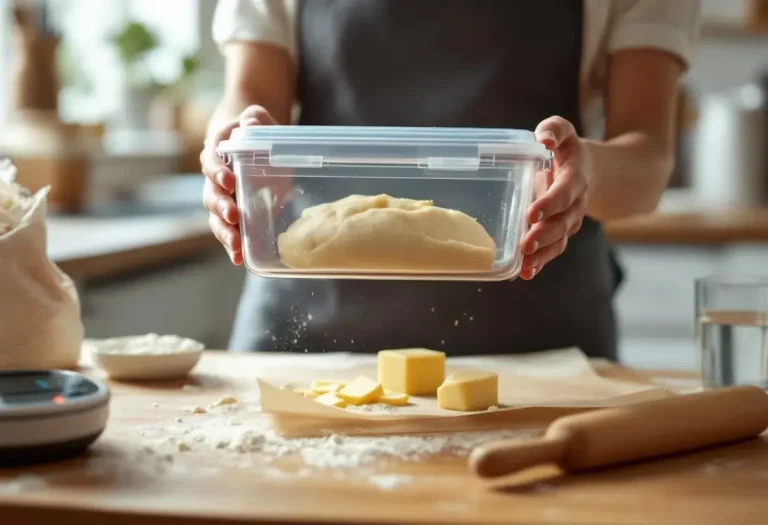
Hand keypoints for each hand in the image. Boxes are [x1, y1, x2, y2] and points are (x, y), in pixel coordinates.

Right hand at [201, 105, 277, 264]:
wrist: (250, 136)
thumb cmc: (253, 126)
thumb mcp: (256, 115)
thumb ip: (254, 117)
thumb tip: (250, 123)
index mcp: (217, 150)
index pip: (211, 160)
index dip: (216, 170)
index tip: (227, 179)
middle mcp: (214, 177)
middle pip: (211, 194)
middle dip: (220, 206)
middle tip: (232, 216)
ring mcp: (223, 197)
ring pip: (216, 217)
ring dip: (225, 232)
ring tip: (236, 246)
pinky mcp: (235, 211)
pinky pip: (229, 229)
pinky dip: (233, 244)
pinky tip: (240, 258)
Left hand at [519, 116, 592, 279]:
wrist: (591, 171)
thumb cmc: (567, 149)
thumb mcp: (563, 131)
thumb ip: (554, 129)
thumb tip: (544, 139)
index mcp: (575, 178)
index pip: (564, 192)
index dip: (550, 203)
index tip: (532, 213)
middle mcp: (575, 203)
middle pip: (562, 222)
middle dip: (544, 235)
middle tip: (525, 245)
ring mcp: (569, 221)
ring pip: (559, 241)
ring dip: (542, 255)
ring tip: (524, 267)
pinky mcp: (560, 232)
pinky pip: (553, 250)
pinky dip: (540, 263)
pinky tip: (525, 273)